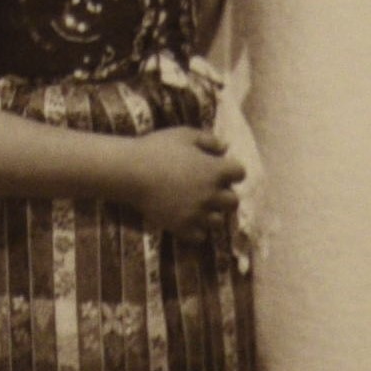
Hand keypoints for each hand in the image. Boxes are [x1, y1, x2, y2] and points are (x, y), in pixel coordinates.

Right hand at [128, 128, 244, 239]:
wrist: (131, 172)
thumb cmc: (157, 149)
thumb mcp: (185, 135)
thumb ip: (209, 140)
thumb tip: (225, 147)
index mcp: (215, 170)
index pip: (240, 173)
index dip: (232, 171)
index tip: (220, 169)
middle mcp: (211, 194)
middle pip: (234, 202)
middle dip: (225, 195)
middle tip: (210, 191)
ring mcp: (197, 213)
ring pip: (218, 221)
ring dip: (211, 213)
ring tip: (197, 206)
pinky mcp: (181, 227)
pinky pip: (200, 236)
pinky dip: (196, 229)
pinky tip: (186, 218)